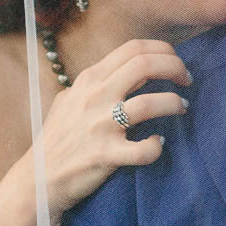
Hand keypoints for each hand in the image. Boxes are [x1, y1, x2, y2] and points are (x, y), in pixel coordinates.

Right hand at [37, 39, 189, 219]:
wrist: (39, 176)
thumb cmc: (59, 136)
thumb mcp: (72, 98)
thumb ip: (98, 82)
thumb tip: (132, 70)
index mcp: (90, 79)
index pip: (133, 48)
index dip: (162, 50)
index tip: (175, 62)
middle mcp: (95, 96)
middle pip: (145, 65)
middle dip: (174, 67)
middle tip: (186, 79)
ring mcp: (100, 125)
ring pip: (149, 103)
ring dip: (174, 103)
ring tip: (181, 107)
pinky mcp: (106, 154)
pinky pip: (143, 149)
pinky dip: (156, 146)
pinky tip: (158, 144)